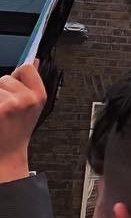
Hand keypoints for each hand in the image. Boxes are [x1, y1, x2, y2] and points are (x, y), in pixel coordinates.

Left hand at [0, 60, 46, 183]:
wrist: (5, 156)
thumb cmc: (16, 132)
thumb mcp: (31, 107)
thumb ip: (31, 83)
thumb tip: (35, 60)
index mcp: (39, 96)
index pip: (26, 68)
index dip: (16, 77)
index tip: (12, 89)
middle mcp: (27, 99)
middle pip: (5, 78)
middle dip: (1, 91)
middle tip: (4, 110)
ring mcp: (10, 105)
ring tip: (0, 115)